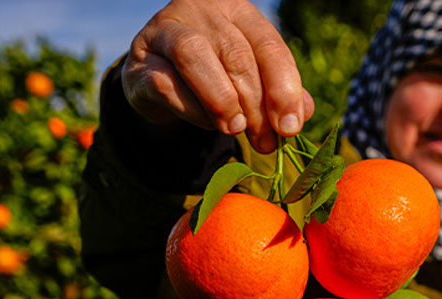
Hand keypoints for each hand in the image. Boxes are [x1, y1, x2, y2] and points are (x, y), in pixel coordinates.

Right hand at [121, 0, 314, 151]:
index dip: (284, 88)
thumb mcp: (254, 80)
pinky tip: (206, 123)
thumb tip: (302, 114)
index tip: (290, 127)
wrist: (161, 80)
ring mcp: (164, 31)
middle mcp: (201, 11)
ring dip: (221, 100)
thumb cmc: (217, 76)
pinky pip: (166, 84)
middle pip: (236, 55)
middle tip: (265, 142)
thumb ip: (279, 93)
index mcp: (238, 11)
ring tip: (234, 129)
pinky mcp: (139, 62)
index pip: (268, 44)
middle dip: (255, 106)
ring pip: (194, 56)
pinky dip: (192, 110)